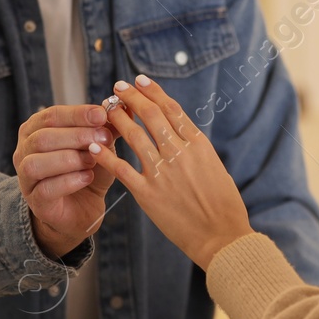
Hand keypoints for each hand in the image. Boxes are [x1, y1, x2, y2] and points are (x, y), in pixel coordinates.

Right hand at [12, 104, 117, 258]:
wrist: (83, 208)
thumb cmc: (87, 170)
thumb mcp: (100, 146)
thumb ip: (106, 127)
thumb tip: (123, 106)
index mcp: (36, 129)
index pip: (52, 115)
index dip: (77, 114)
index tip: (102, 114)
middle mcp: (25, 150)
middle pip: (43, 137)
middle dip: (76, 136)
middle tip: (104, 139)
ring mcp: (26, 177)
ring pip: (37, 163)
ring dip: (70, 159)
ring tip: (93, 159)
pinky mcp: (35, 201)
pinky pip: (46, 189)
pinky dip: (69, 181)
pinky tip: (87, 177)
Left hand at [88, 75, 252, 268]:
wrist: (222, 237)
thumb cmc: (224, 205)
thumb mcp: (215, 167)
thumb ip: (195, 149)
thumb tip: (180, 133)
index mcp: (198, 144)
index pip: (171, 109)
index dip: (152, 92)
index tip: (139, 80)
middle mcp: (180, 153)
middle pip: (150, 116)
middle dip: (131, 97)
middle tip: (118, 87)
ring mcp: (162, 172)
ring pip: (133, 136)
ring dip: (117, 119)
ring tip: (106, 108)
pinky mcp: (147, 194)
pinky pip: (121, 169)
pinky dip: (106, 155)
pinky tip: (94, 146)